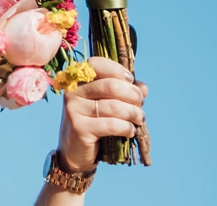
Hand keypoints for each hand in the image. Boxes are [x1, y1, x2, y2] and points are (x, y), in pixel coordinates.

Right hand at [56, 56, 147, 173]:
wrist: (73, 151)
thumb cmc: (92, 122)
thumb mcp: (105, 103)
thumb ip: (123, 91)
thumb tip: (143, 87)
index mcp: (76, 80)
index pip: (97, 64)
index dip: (118, 70)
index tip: (131, 81)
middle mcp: (73, 91)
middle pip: (111, 86)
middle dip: (133, 95)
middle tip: (141, 104)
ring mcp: (74, 109)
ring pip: (114, 107)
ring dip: (134, 113)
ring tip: (139, 119)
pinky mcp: (79, 128)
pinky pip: (112, 125)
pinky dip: (127, 128)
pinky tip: (130, 131)